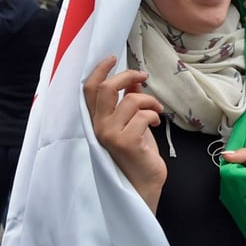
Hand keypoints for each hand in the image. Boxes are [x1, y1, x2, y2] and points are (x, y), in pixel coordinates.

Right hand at [83, 56, 166, 210]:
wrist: (143, 187)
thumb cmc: (137, 156)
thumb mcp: (131, 124)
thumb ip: (128, 102)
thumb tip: (133, 81)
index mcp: (96, 122)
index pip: (88, 90)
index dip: (99, 70)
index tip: (113, 58)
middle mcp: (98, 128)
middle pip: (105, 88)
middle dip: (126, 76)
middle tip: (142, 76)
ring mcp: (110, 135)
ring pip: (130, 100)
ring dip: (149, 100)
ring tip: (156, 110)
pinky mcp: (125, 142)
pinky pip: (143, 115)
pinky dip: (154, 114)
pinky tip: (156, 123)